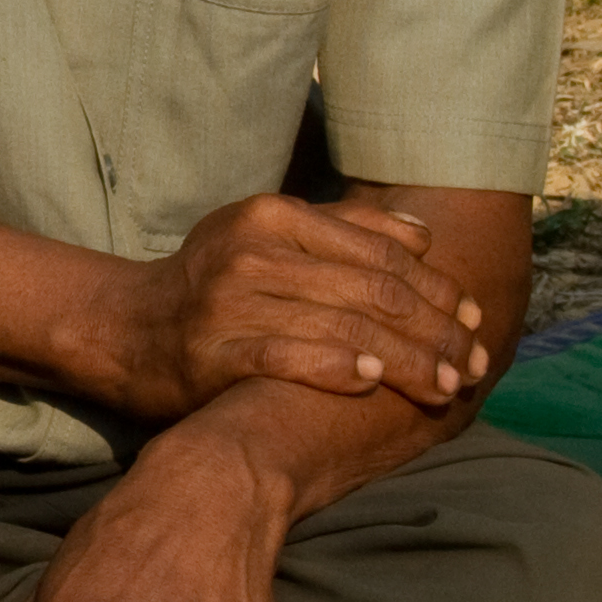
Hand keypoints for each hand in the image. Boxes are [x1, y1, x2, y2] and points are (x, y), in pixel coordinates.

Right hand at [67, 195, 488, 427]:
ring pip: (345, 327)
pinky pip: (291, 358)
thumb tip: (425, 238)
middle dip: (435, 330)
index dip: (437, 287)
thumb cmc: (213, 283)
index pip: (380, 251)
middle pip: (372, 290)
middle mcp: (253, 252)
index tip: (474, 319)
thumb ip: (345, 231)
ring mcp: (231, 301)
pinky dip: (340, 367)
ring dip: (407, 360)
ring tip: (445, 385)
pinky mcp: (213, 352)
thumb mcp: (268, 237)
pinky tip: (376, 381)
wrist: (127, 329)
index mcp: (273, 216)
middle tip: (473, 363)